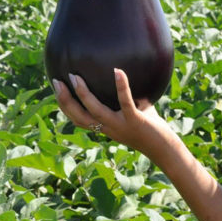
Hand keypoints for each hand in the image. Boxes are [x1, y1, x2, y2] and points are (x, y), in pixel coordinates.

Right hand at [52, 68, 174, 155]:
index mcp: (105, 128)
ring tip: (75, 76)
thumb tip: (124, 75)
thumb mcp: (136, 113)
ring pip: (95, 110)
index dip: (65, 106)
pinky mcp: (135, 121)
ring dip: (83, 94)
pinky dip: (121, 87)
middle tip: (56, 81)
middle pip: (79, 116)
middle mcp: (109, 128)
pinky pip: (125, 102)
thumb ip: (130, 99)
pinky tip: (118, 71)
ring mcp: (121, 125)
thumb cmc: (152, 130)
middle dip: (64, 99)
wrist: (165, 150)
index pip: (78, 119)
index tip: (56, 89)